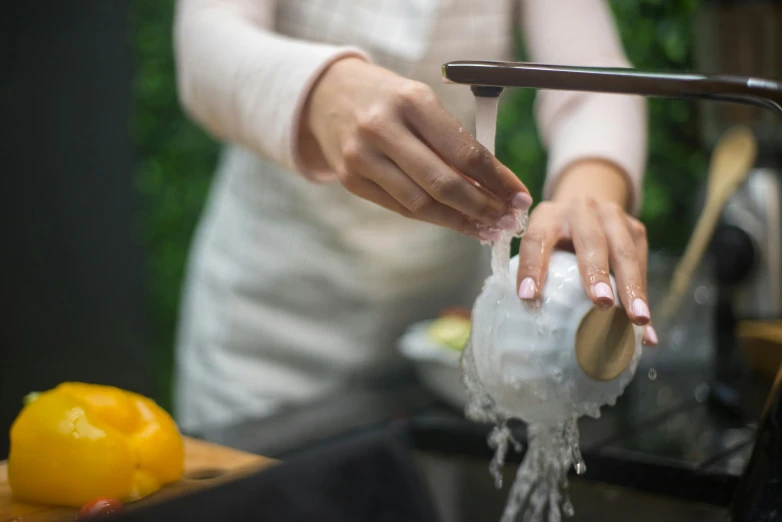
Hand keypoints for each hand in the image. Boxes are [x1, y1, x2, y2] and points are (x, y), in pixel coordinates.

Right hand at [302, 58, 531, 240]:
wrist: (327, 95)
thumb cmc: (388, 98)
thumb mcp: (421, 102)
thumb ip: (452, 141)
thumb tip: (494, 187)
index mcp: (411, 101)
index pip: (465, 151)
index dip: (497, 180)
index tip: (520, 198)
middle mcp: (383, 128)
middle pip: (443, 184)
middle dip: (482, 208)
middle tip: (506, 222)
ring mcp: (361, 157)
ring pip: (421, 204)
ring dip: (460, 222)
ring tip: (487, 230)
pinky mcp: (350, 179)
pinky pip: (401, 208)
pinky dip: (433, 218)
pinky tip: (456, 223)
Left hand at [514, 161, 656, 345]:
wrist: (586, 205)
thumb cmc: (554, 238)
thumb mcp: (541, 243)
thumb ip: (536, 269)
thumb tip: (529, 314)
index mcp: (548, 215)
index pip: (537, 239)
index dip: (531, 267)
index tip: (528, 297)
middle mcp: (581, 210)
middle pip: (590, 241)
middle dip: (596, 272)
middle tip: (601, 303)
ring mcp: (612, 216)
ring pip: (624, 253)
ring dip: (632, 287)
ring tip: (637, 318)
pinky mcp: (636, 230)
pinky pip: (641, 265)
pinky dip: (644, 298)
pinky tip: (647, 331)